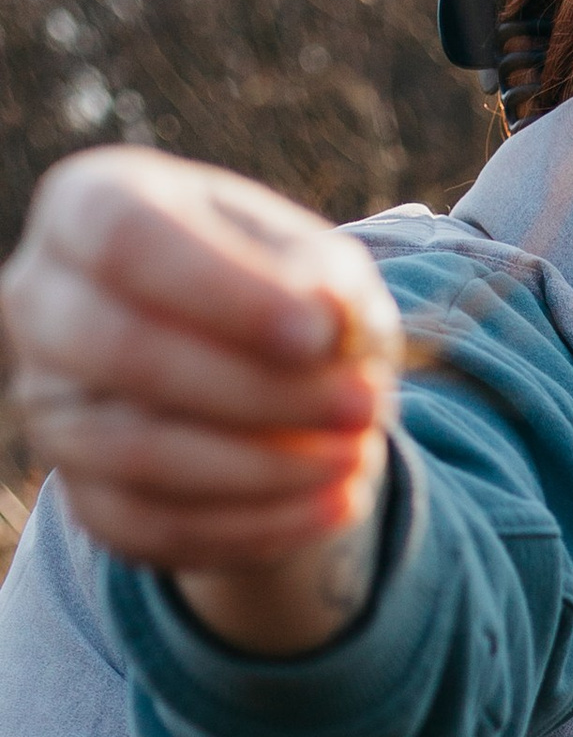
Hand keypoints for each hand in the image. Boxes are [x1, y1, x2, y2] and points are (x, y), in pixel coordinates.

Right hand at [1, 148, 400, 652]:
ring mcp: (53, 409)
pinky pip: (156, 528)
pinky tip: (335, 504)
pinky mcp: (86, 496)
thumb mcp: (315, 266)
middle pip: (124, 351)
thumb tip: (336, 324)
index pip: (124, 241)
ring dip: (265, 468)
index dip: (225, 292)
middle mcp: (44, 304)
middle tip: (364, 406)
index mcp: (87, 207)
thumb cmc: (278, 295)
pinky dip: (258, 525)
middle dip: (260, 390)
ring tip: (357, 457)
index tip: (319, 333)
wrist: (254, 380)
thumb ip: (329, 283)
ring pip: (138, 452)